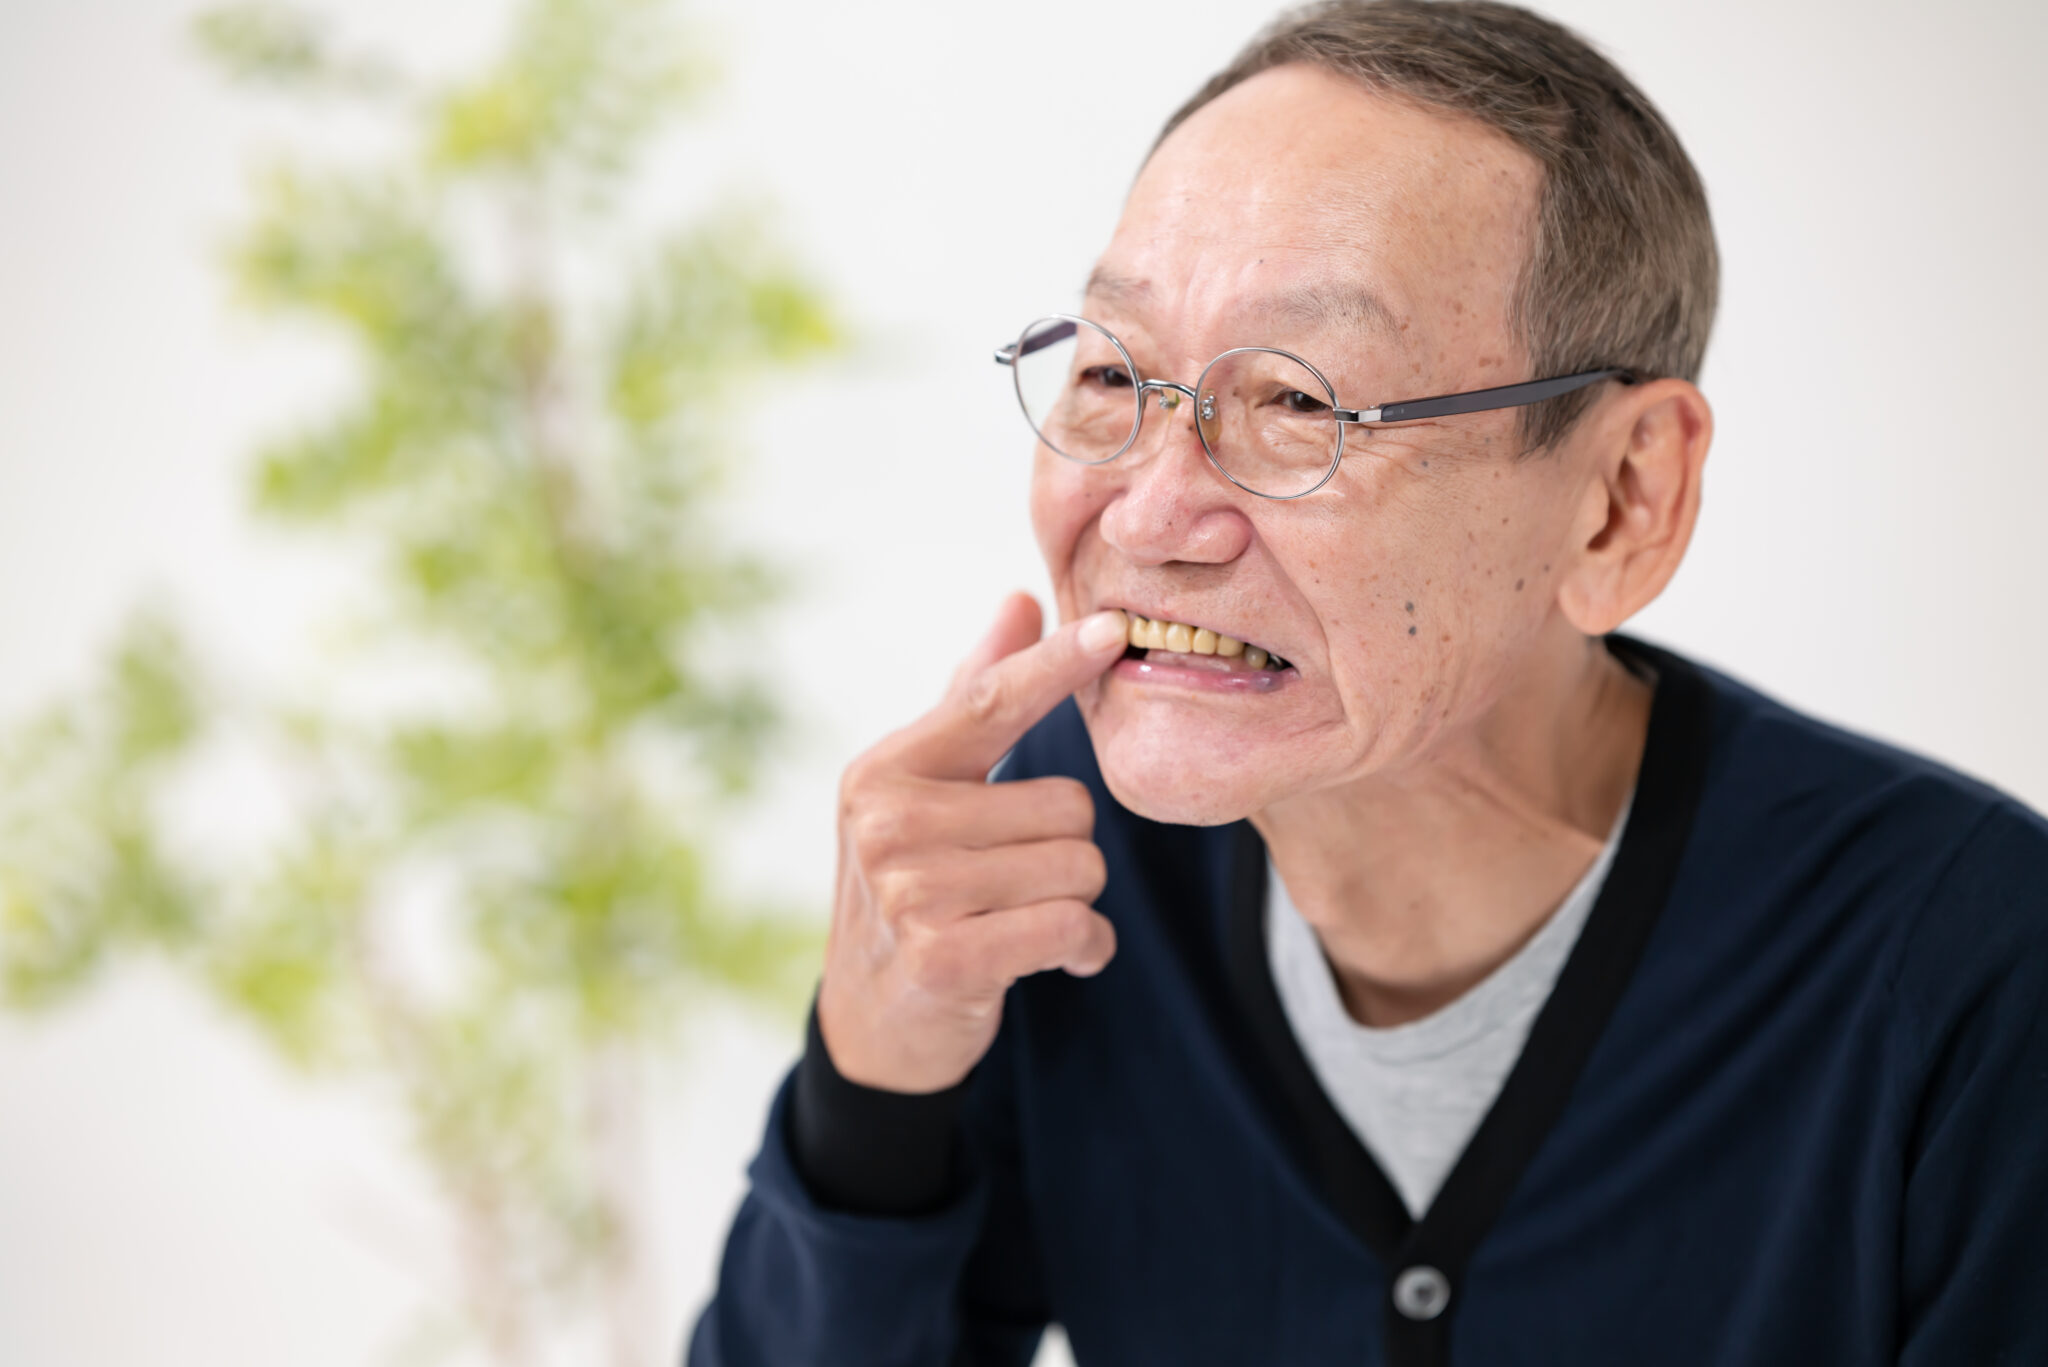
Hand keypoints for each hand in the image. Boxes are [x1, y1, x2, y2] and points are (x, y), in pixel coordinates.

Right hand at [816, 593, 1129, 1093]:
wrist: (873, 1021)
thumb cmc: (914, 886)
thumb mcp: (926, 790)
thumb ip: (972, 699)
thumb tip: (1017, 601)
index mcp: (887, 769)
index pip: (987, 703)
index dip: (1054, 667)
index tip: (1112, 630)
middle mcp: (889, 823)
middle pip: (1069, 805)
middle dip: (1068, 848)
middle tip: (1014, 882)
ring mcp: (911, 892)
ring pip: (1081, 866)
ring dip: (1076, 902)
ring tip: (1022, 919)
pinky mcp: (943, 957)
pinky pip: (1073, 926)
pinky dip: (1084, 949)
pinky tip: (1053, 959)